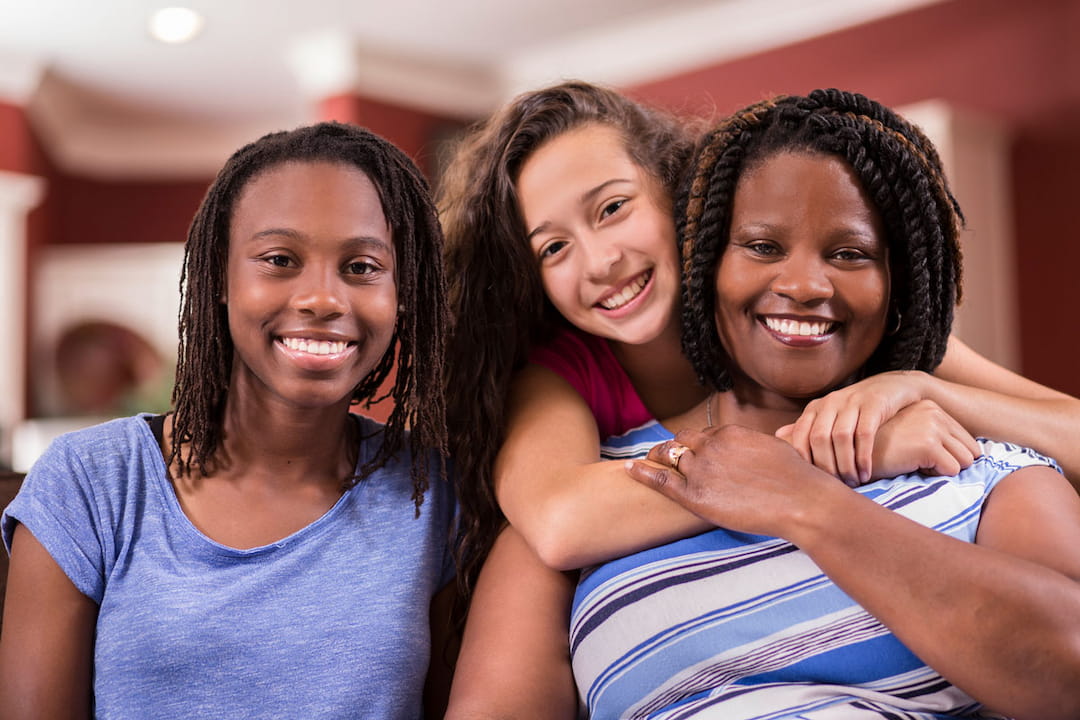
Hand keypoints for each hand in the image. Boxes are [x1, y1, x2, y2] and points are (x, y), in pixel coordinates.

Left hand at [625, 424, 844, 539]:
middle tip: (661, 453)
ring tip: (645, 461)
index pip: (703, 434)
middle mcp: (711, 446)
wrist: (801, 500)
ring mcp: (701, 469)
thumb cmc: (797, 480)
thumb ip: (755, 446)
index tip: (690, 450)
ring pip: (669, 458)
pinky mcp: (695, 494)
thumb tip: (757, 450)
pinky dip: (642, 472)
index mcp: (729, 433)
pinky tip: (629, 469)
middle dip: (672, 448)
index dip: (696, 444)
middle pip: (680, 442)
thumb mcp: (774, 449)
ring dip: (658, 458)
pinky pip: (660, 479)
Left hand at [775, 370, 930, 486]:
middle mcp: (831, 402)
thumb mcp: (831, 415)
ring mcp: (852, 401)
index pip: (800, 436)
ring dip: (846, 464)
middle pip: (819, 438)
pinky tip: (866, 472)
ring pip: (840, 437)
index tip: (814, 481)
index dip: (805, 460)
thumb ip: (808, 427)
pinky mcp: (874, 404)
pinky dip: (863, 456)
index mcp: (816, 407)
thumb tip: (777, 435)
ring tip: (854, 482)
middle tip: (837, 485)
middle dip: (827, 466)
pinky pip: (864, 433)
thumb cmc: (858, 409)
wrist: (893, 387)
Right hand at [869, 399, 980, 479]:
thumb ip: (934, 434)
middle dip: (950, 463)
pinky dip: (934, 476)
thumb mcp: (910, 432)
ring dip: (942, 469)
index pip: (968, 441)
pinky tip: (910, 466)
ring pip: (965, 462)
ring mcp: (932, 426)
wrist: (854, 454)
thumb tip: (971, 454)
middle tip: (919, 461)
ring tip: (914, 463)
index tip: (922, 455)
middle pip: (971, 452)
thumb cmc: (880, 449)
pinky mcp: (928, 444)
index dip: (950, 456)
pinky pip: (952, 471)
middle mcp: (934, 412)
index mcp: (931, 407)